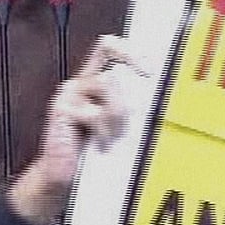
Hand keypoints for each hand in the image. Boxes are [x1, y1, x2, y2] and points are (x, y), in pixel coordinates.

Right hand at [8, 35, 143, 224]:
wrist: (63, 177)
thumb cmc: (94, 153)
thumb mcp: (118, 125)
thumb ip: (130, 106)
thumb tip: (162, 97)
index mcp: (93, 82)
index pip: (109, 47)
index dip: (130, 49)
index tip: (150, 68)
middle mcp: (80, 82)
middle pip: (108, 54)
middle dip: (129, 82)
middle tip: (136, 110)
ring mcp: (69, 94)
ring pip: (107, 84)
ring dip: (119, 113)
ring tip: (116, 135)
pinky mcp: (62, 109)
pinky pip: (93, 111)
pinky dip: (104, 130)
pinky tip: (102, 144)